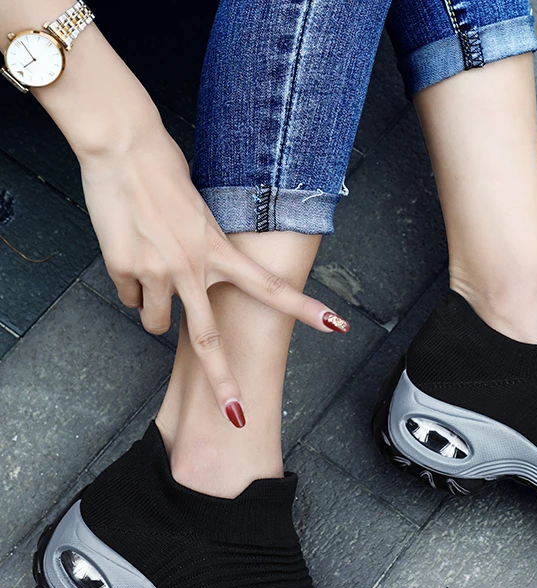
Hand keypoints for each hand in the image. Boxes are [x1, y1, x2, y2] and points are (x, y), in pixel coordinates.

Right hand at [80, 124, 347, 427]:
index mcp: (221, 252)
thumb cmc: (167, 173)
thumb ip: (209, 253)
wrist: (121, 146)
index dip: (305, 309)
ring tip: (153, 277)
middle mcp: (193, 269)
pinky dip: (131, 289)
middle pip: (208, 342)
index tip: (337, 327)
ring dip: (155, 317)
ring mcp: (157, 273)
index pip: (271, 287)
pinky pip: (128, 298)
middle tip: (236, 415)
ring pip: (154, 325)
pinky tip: (131, 256)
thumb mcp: (203, 216)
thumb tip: (198, 281)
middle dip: (222, 383)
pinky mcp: (125, 270)